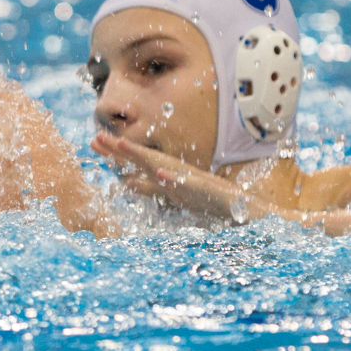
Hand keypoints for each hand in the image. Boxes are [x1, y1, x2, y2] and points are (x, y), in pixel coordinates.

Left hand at [91, 132, 289, 221]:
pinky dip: (176, 179)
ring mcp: (195, 183)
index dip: (118, 152)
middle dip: (121, 149)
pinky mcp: (210, 191)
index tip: (95, 141)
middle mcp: (181, 177)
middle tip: (96, 138)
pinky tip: (162, 175)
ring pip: (164, 167)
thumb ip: (157, 188)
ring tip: (122, 145)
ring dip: (143, 156)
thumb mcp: (181, 194)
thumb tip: (131, 182)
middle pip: (145, 159)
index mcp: (172, 177)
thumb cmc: (217, 202)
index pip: (139, 162)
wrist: (256, 212)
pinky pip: (190, 185)